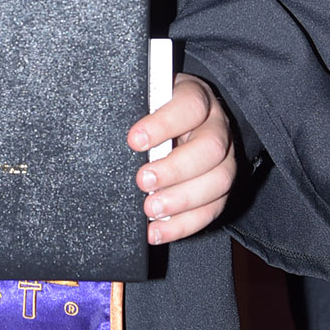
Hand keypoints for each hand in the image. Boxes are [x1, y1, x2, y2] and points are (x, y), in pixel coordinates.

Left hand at [127, 75, 236, 245]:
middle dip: (175, 169)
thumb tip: (104, 127)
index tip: (134, 140)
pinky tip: (157, 231)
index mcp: (197, 98)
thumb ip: (133, 109)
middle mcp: (217, 127)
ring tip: (149, 210)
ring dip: (182, 200)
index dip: (164, 124)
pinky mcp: (221, 190)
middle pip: (210, 149)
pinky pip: (212, 210)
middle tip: (143, 181)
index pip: (190, 106)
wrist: (178, 125)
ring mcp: (225, 160)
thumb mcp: (145, 100)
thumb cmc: (154, 111)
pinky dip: (183, 225)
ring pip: (218, 182)